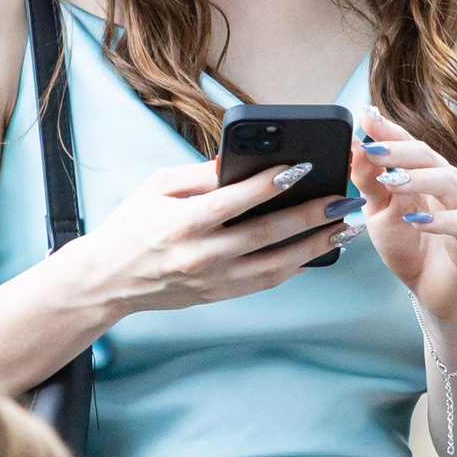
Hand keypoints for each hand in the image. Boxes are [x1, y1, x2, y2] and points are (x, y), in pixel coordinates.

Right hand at [66, 157, 360, 328]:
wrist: (108, 279)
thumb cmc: (132, 225)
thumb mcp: (156, 186)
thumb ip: (200, 175)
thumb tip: (238, 161)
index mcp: (181, 222)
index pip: (233, 202)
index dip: (269, 185)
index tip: (302, 167)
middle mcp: (201, 255)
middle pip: (265, 235)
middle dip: (311, 216)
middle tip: (344, 199)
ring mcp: (213, 280)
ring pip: (275, 265)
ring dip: (316, 246)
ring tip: (347, 227)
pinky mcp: (220, 295)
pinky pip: (267, 281)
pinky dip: (297, 267)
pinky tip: (322, 251)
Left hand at [352, 105, 456, 321]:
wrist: (435, 293)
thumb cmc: (412, 248)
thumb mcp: (380, 214)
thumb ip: (370, 184)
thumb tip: (355, 149)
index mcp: (426, 176)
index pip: (408, 145)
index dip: (389, 130)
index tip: (366, 115)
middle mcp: (448, 188)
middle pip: (429, 158)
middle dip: (401, 150)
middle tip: (374, 148)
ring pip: (449, 183)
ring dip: (420, 179)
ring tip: (393, 181)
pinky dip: (440, 221)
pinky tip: (418, 220)